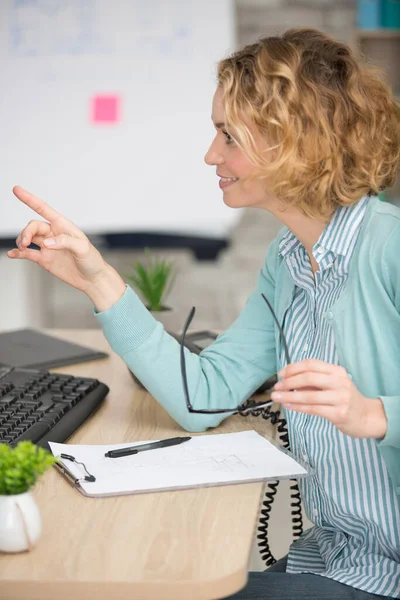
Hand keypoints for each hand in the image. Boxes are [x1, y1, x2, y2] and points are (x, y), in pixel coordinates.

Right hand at [7, 186, 124, 307]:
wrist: (92, 279)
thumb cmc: (92, 261)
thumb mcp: (83, 248)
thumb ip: (65, 242)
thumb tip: (47, 242)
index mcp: (63, 226)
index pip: (43, 209)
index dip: (29, 199)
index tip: (16, 190)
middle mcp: (54, 234)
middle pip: (33, 226)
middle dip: (26, 232)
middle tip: (25, 243)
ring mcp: (48, 247)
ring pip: (29, 238)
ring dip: (22, 241)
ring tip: (22, 248)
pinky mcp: (44, 259)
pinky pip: (28, 254)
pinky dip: (18, 253)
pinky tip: (12, 254)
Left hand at [271, 359, 386, 438]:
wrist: (367, 417)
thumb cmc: (345, 399)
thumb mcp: (332, 384)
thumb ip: (313, 381)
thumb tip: (288, 380)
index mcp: (337, 371)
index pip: (311, 364)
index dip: (293, 368)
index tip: (281, 374)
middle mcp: (340, 382)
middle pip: (309, 377)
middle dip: (289, 381)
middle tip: (277, 386)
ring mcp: (341, 398)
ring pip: (309, 395)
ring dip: (289, 395)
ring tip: (277, 397)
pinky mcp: (339, 413)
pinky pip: (313, 408)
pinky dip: (298, 406)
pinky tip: (289, 405)